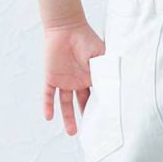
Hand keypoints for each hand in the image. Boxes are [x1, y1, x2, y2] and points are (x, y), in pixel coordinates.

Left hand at [41, 20, 105, 136]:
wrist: (67, 27)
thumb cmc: (87, 39)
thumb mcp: (100, 57)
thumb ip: (105, 72)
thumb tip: (114, 90)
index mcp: (91, 78)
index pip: (96, 97)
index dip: (100, 109)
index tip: (105, 123)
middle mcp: (78, 82)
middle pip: (82, 104)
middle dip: (86, 118)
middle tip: (90, 134)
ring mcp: (64, 81)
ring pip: (65, 103)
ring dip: (67, 117)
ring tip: (72, 132)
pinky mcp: (51, 77)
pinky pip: (48, 94)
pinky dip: (48, 105)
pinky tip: (48, 117)